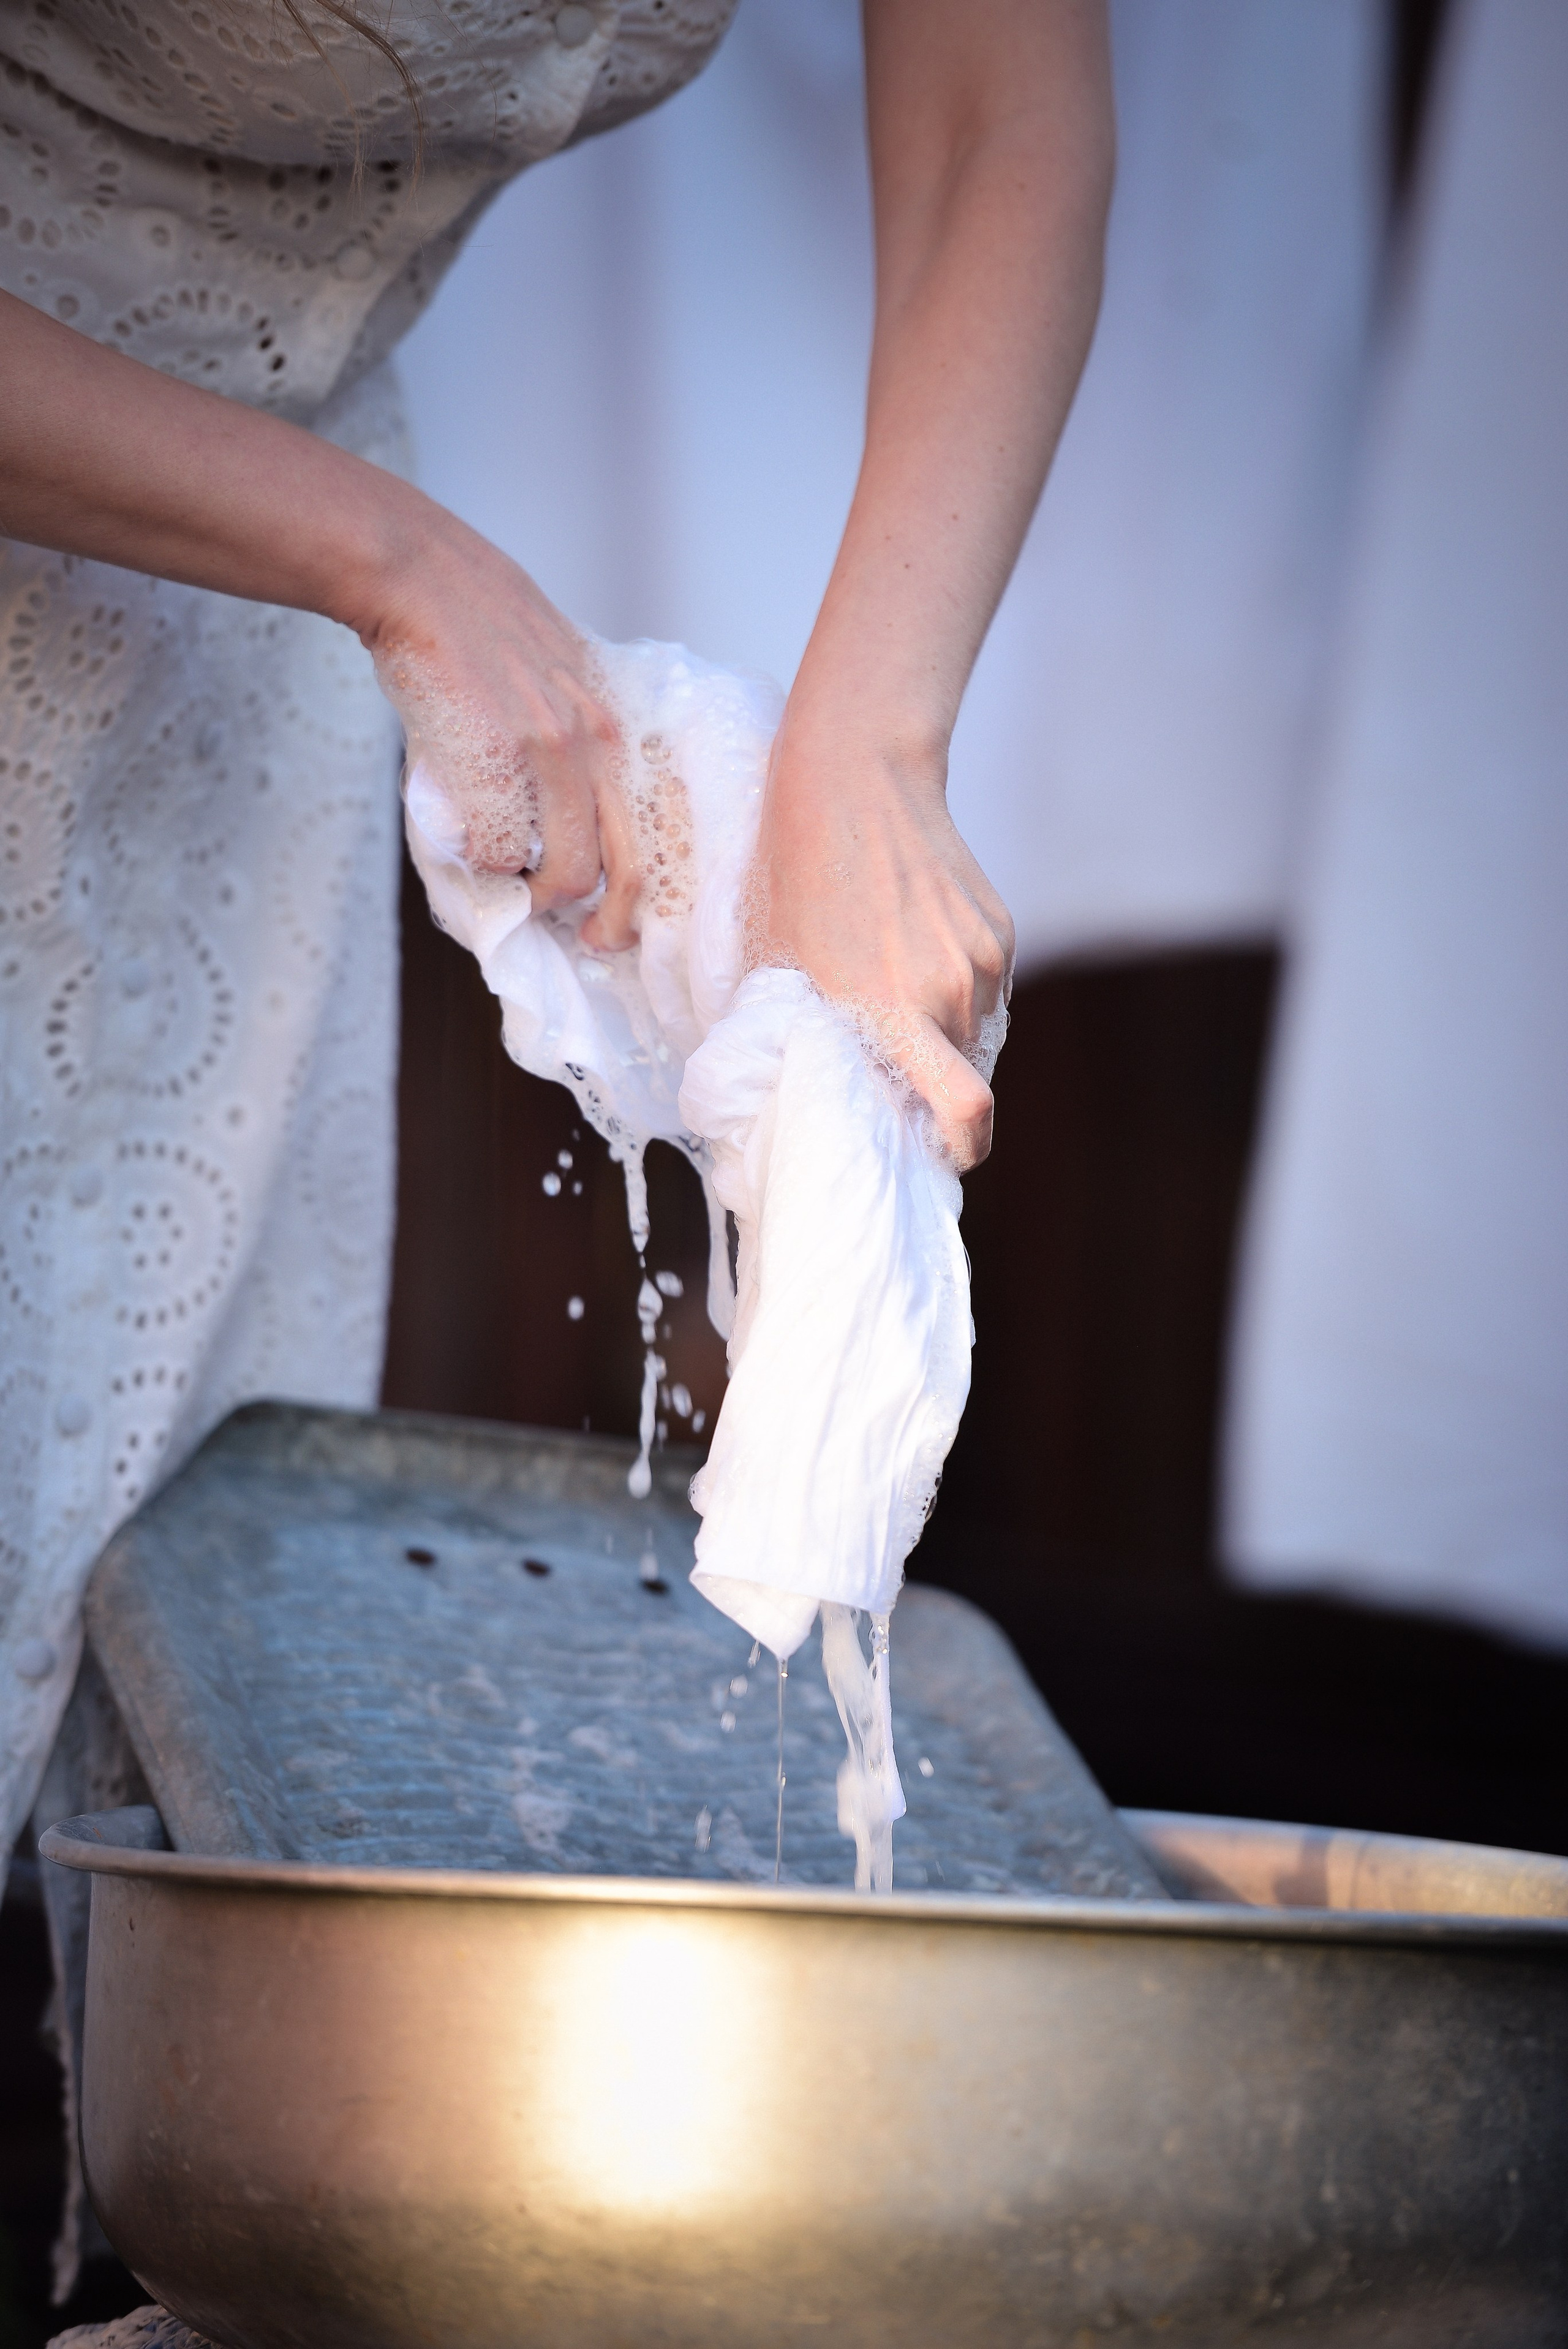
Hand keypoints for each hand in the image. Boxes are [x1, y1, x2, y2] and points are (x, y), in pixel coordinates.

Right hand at [363, 517, 642, 946]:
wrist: (424, 580)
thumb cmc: (486, 632)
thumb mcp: (562, 683)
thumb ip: (577, 748)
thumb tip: (571, 826)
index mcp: (623, 727)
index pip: (663, 829)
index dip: (648, 889)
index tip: (623, 914)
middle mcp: (603, 743)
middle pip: (628, 869)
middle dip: (611, 924)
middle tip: (588, 940)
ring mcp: (554, 753)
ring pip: (566, 872)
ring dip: (538, 898)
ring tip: (516, 890)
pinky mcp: (499, 759)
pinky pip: (501, 850)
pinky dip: (486, 864)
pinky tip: (470, 842)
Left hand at [748, 697, 1013, 1170]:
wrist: (853, 778)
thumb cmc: (795, 874)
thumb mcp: (776, 968)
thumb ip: (799, 1038)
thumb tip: (799, 1096)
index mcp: (892, 1009)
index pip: (964, 1109)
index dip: (963, 1146)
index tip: (944, 1154)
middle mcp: (948, 991)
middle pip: (962, 1077)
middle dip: (934, 1085)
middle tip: (890, 1064)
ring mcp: (980, 958)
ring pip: (974, 1033)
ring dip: (942, 1033)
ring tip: (891, 987)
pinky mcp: (999, 930)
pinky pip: (984, 989)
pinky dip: (954, 989)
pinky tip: (912, 947)